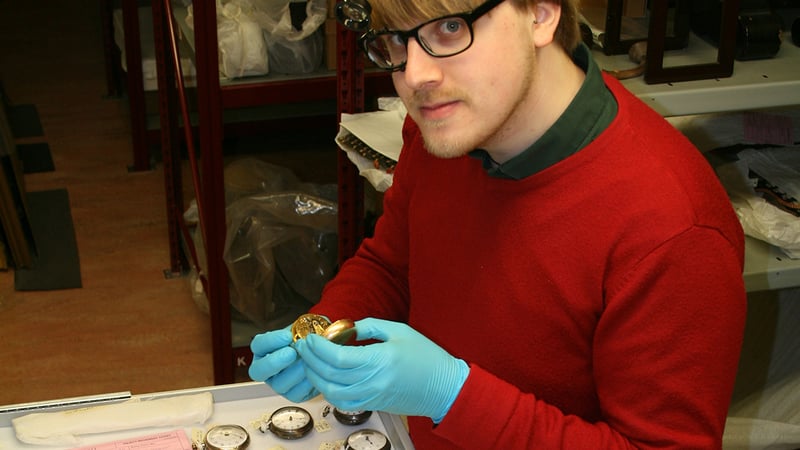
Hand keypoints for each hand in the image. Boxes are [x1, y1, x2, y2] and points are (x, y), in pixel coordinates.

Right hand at [248, 324, 318, 402]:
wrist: (321, 355)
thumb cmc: (308, 341)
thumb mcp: (304, 328)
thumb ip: (302, 327)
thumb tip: (308, 329)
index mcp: (264, 350)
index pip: (258, 345)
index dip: (271, 341)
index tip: (287, 336)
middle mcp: (267, 369)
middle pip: (259, 370)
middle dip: (275, 362)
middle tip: (291, 353)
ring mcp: (278, 383)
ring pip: (279, 384)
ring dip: (295, 372)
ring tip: (308, 361)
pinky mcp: (292, 395)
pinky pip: (296, 393)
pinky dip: (306, 383)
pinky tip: (314, 372)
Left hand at [294, 318, 468, 422]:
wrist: (444, 387)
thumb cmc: (425, 355)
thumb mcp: (398, 330)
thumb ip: (368, 326)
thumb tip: (343, 327)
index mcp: (379, 360)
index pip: (336, 357)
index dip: (318, 347)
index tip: (310, 337)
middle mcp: (371, 381)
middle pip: (328, 374)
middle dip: (310, 360)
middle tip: (303, 346)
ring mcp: (370, 396)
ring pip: (330, 392)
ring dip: (315, 376)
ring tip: (310, 361)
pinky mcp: (371, 405)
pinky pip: (341, 401)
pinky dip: (327, 389)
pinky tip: (325, 376)